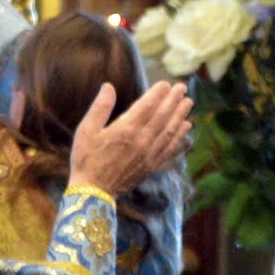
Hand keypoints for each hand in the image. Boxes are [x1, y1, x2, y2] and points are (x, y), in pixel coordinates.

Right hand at [67, 81, 192, 196]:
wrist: (94, 191)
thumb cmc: (86, 159)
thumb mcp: (86, 130)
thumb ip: (100, 107)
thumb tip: (108, 86)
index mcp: (125, 130)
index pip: (147, 106)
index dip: (158, 94)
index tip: (166, 83)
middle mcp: (141, 141)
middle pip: (162, 117)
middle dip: (173, 100)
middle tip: (182, 88)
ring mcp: (149, 155)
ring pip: (170, 132)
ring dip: (180, 116)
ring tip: (188, 103)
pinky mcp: (151, 166)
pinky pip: (170, 149)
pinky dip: (180, 138)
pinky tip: (187, 129)